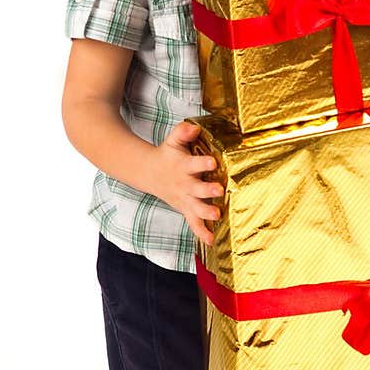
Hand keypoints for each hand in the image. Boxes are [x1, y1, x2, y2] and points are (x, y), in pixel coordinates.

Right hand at [149, 119, 224, 245]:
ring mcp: (185, 199)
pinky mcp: (185, 209)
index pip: (194, 164)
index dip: (203, 163)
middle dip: (207, 190)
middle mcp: (185, 184)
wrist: (150, 173)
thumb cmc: (168, 155)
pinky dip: (201, 232)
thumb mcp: (173, 141)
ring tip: (217, 216)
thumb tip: (194, 127)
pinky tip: (212, 241)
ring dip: (206, 213)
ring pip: (195, 208)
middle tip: (219, 190)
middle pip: (196, 189)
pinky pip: (193, 223)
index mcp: (183, 166)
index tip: (213, 162)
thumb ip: (183, 132)